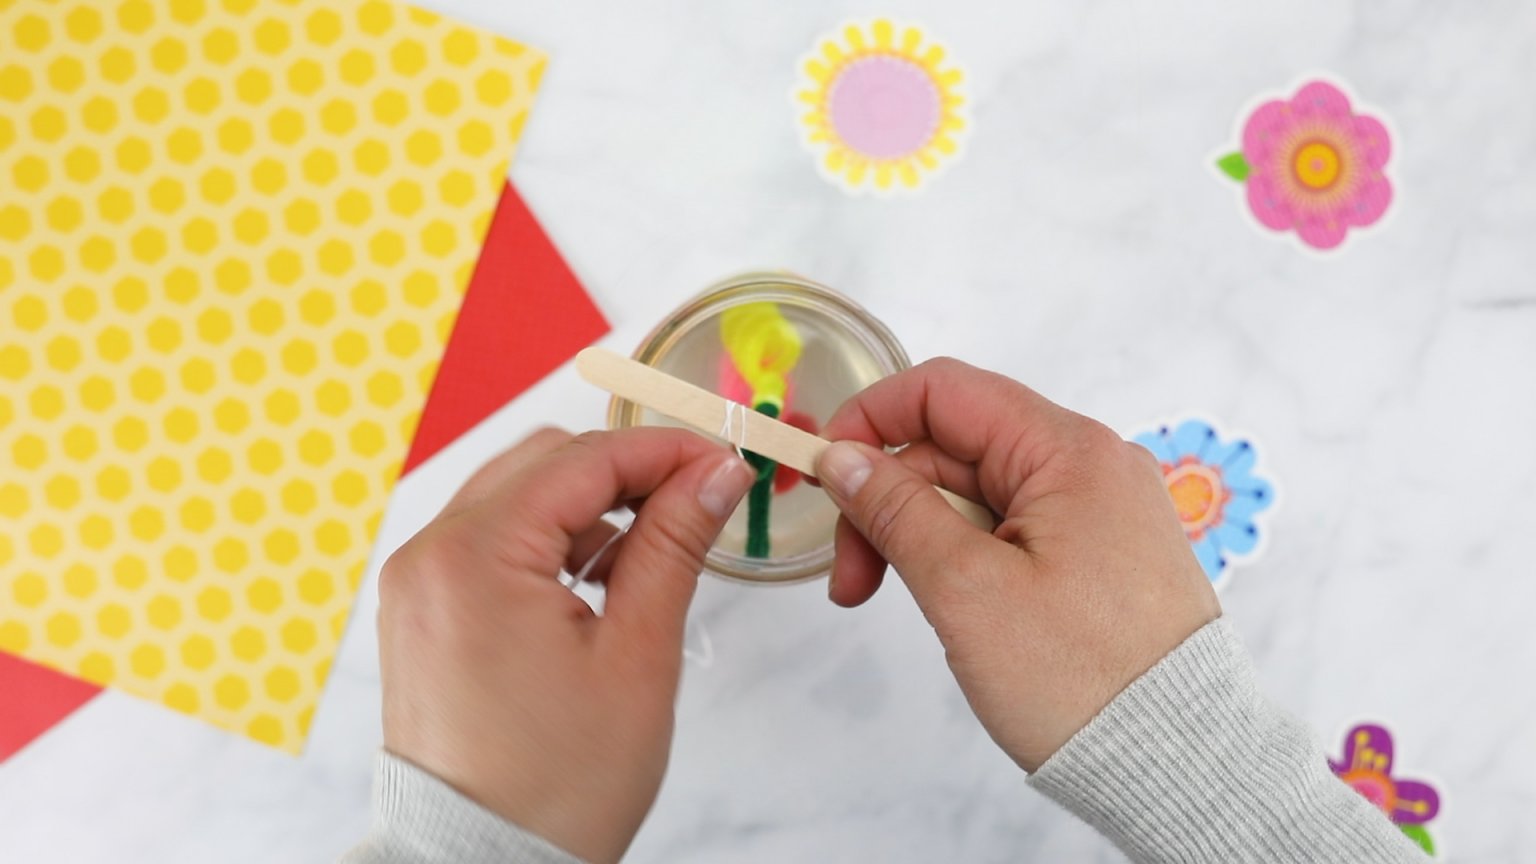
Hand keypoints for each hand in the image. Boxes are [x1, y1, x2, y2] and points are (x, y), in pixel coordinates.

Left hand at [378, 427, 753, 863]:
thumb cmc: (556, 786)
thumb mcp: (636, 655)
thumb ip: (673, 545)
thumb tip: (713, 474)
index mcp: (475, 557)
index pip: (582, 460)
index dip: (662, 450)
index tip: (720, 459)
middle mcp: (430, 555)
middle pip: (541, 463)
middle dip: (623, 470)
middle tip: (693, 497)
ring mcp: (417, 584)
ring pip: (514, 497)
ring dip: (586, 506)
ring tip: (649, 555)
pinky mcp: (421, 612)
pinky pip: (488, 542)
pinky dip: (547, 542)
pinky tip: (596, 583)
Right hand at [814, 359, 1219, 770]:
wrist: (1182, 764)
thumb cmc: (1080, 678)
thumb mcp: (967, 590)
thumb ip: (896, 511)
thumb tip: (842, 456)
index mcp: (1068, 451)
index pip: (945, 391)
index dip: (870, 420)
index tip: (823, 476)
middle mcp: (1092, 465)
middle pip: (955, 446)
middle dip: (887, 501)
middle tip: (849, 584)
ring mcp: (1100, 511)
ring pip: (978, 493)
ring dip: (918, 535)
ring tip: (886, 601)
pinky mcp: (1100, 555)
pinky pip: (1011, 529)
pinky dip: (962, 556)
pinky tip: (945, 604)